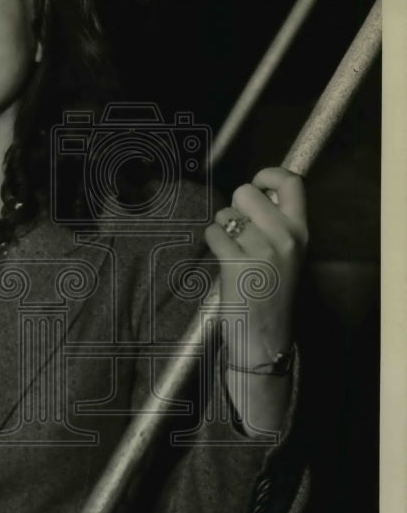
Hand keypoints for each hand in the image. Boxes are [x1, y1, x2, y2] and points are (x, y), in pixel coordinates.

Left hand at [204, 167, 307, 368]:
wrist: (265, 337)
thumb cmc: (272, 294)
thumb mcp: (288, 254)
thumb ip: (278, 223)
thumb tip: (258, 191)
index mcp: (301, 232)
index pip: (292, 182)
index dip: (268, 175)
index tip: (257, 185)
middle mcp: (284, 237)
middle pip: (247, 191)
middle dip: (236, 206)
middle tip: (239, 228)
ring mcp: (261, 250)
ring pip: (225, 213)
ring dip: (221, 227)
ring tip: (231, 248)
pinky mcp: (237, 264)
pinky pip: (213, 233)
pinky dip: (211, 242)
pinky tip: (221, 258)